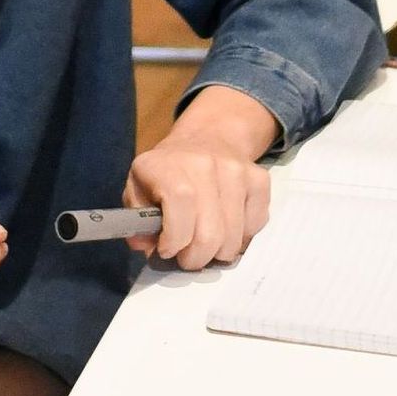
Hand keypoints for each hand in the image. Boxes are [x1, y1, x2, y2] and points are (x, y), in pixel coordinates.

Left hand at [123, 85, 275, 269]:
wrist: (207, 138)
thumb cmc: (167, 172)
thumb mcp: (138, 188)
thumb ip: (136, 220)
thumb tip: (145, 246)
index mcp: (167, 166)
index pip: (180, 205)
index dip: (175, 239)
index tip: (167, 249)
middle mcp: (204, 163)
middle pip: (210, 233)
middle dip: (196, 258)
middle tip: (188, 257)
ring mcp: (236, 171)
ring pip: (233, 238)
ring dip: (218, 253)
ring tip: (205, 243)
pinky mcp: (259, 180)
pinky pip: (255, 227)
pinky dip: (240, 238)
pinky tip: (226, 227)